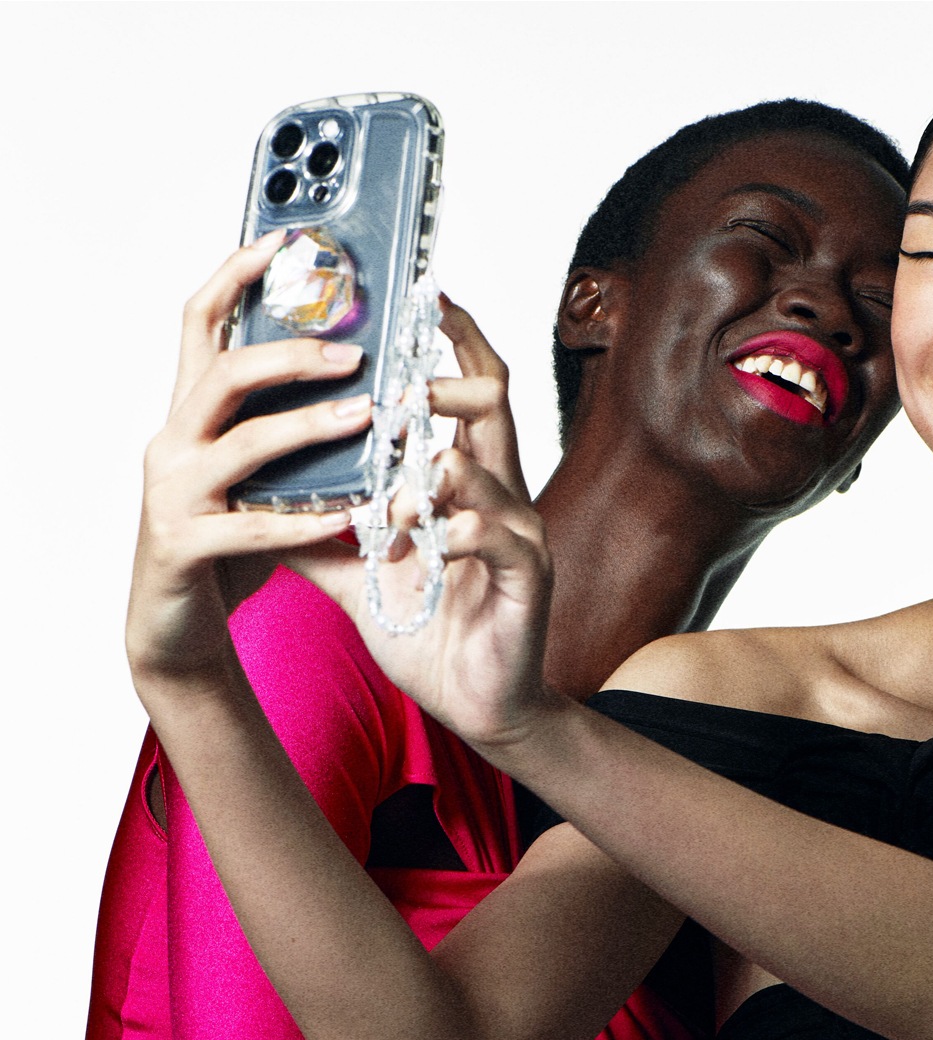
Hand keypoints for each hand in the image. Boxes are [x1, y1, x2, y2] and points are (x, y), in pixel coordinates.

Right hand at [126, 233, 371, 689]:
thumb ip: (284, 423)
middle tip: (356, 354)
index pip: (200, 323)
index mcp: (190, 412)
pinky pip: (256, 526)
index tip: (284, 240)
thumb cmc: (227, 539)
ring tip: (370, 416)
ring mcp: (173, 492)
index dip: (236, 275)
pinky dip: (309, 519)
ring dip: (312, 425)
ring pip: (244, 443)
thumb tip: (358, 371)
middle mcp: (173, 441)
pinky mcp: (186, 544)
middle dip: (291, 353)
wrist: (176, 622)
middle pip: (224, 371)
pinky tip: (356, 512)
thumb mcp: (255, 471)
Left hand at [285, 300, 560, 751]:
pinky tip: (426, 542)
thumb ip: (322, 533)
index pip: (469, 392)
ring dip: (427, 472)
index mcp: (466, 483)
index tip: (422, 298)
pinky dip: (454, 530)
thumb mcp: (363, 574)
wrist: (480, 702)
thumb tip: (258, 500)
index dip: (452, 341)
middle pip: (493, 402)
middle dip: (443, 379)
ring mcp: (521, 530)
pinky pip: (494, 534)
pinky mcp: (529, 574)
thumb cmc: (430, 631)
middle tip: (397, 386)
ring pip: (484, 467)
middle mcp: (501, 493)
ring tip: (392, 497)